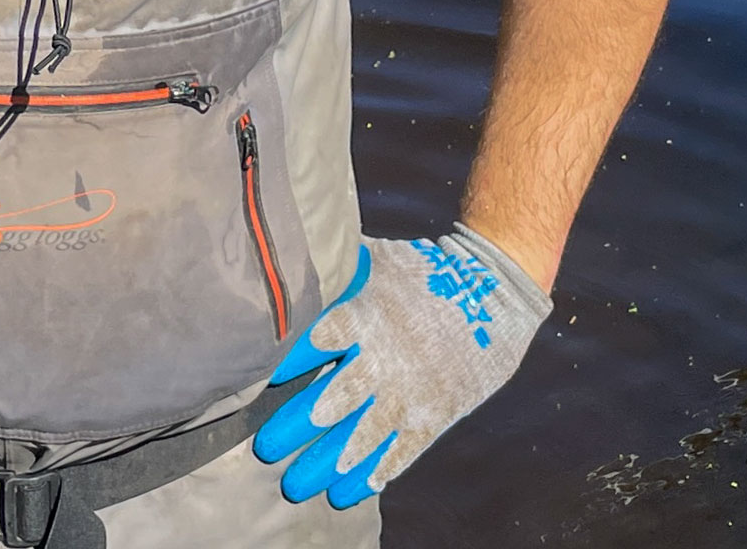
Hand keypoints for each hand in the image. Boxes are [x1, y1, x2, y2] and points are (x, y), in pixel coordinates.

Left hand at [254, 223, 549, 507]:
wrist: (490, 296)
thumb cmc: (421, 273)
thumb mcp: (377, 261)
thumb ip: (334, 270)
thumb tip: (290, 254)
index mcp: (365, 316)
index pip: (316, 339)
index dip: (286, 361)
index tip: (255, 380)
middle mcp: (384, 361)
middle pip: (333, 399)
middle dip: (297, 425)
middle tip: (264, 448)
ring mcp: (409, 394)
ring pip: (362, 438)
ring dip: (327, 463)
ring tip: (295, 484)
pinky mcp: (431, 417)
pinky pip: (399, 453)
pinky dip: (373, 474)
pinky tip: (346, 492)